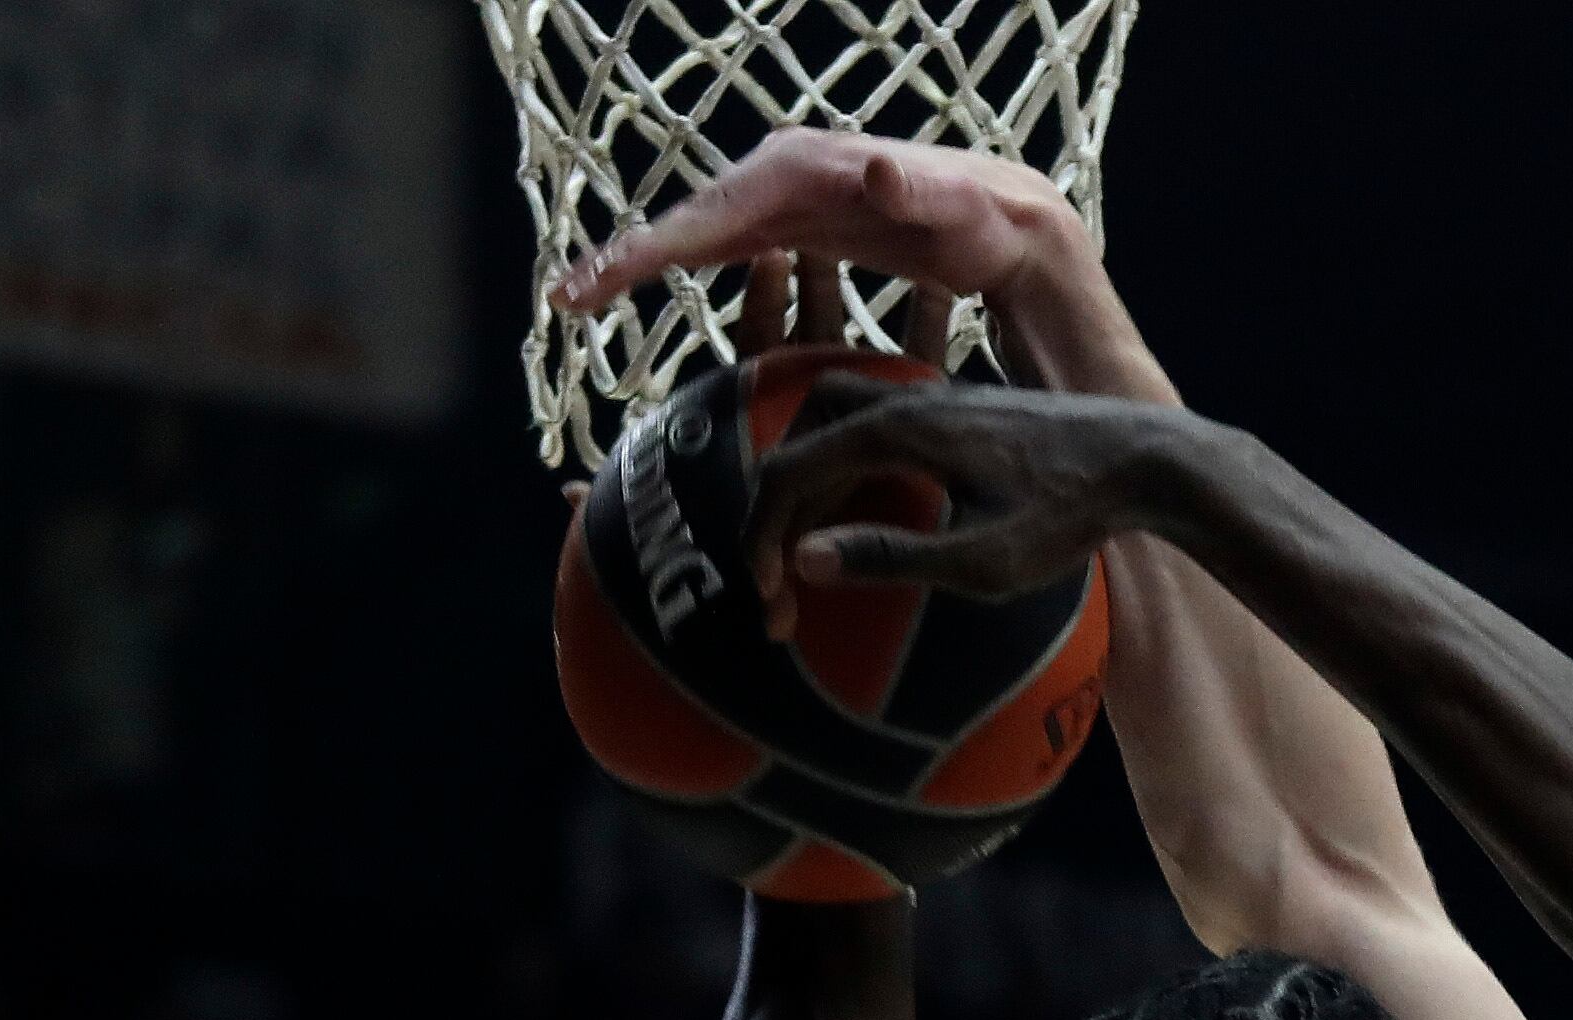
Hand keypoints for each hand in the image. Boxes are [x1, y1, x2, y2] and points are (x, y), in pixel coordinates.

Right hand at [554, 129, 1077, 330]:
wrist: (1011, 220)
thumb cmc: (987, 221)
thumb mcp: (957, 210)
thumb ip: (914, 190)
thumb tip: (871, 166)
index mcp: (803, 172)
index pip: (713, 215)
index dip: (653, 251)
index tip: (600, 284)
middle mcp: (783, 175)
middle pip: (689, 222)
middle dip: (623, 259)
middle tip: (562, 301)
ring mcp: (787, 199)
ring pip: (697, 234)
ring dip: (638, 265)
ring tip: (578, 300)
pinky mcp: (796, 224)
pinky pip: (724, 247)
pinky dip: (680, 266)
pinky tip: (641, 290)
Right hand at [742, 370, 1186, 632]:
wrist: (1142, 460)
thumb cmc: (1067, 518)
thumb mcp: (981, 562)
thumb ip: (891, 556)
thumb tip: (805, 559)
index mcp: (898, 430)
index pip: (792, 471)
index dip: (762, 538)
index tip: (770, 605)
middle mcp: (906, 400)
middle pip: (800, 437)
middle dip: (778, 511)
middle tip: (783, 589)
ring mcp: (933, 398)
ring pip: (834, 419)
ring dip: (809, 478)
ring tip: (810, 549)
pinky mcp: (958, 410)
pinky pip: (873, 420)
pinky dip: (846, 463)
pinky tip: (863, 511)